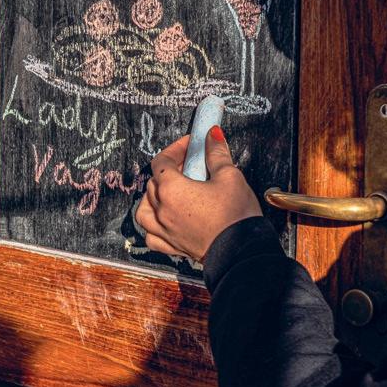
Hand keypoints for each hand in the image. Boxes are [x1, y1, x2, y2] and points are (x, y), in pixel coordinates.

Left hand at [134, 129, 261, 261]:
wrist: (242, 252)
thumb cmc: (235, 215)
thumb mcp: (229, 176)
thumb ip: (216, 153)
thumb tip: (212, 135)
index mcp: (171, 189)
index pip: (162, 161)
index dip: (175, 149)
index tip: (190, 145)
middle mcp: (161, 210)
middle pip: (153, 183)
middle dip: (169, 169)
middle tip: (188, 165)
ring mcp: (164, 230)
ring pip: (144, 210)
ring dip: (153, 198)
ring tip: (168, 192)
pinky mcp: (172, 246)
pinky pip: (151, 236)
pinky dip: (152, 227)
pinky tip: (163, 221)